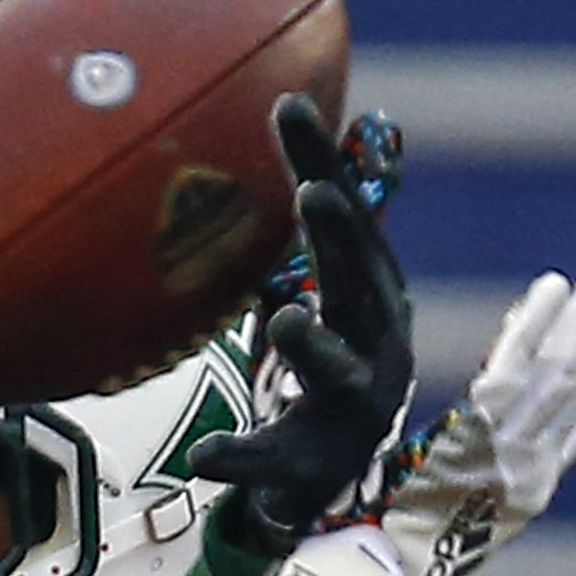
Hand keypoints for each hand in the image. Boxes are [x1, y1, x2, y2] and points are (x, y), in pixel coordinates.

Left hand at [190, 97, 416, 553]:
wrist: (330, 470)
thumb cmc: (327, 355)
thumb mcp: (322, 284)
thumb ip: (305, 220)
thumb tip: (285, 105)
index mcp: (367, 296)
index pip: (347, 220)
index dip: (324, 164)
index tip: (291, 107)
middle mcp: (372, 345)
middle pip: (362, 285)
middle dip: (344, 240)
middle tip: (314, 196)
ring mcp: (347, 408)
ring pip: (335, 373)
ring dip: (313, 343)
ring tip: (285, 321)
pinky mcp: (308, 464)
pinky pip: (271, 461)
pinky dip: (239, 456)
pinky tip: (203, 455)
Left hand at [378, 235, 575, 575]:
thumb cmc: (401, 555)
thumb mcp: (459, 514)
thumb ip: (487, 464)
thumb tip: (506, 404)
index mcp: (534, 488)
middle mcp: (533, 471)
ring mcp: (507, 458)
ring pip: (567, 370)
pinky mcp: (474, 448)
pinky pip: (509, 378)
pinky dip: (532, 329)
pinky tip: (554, 285)